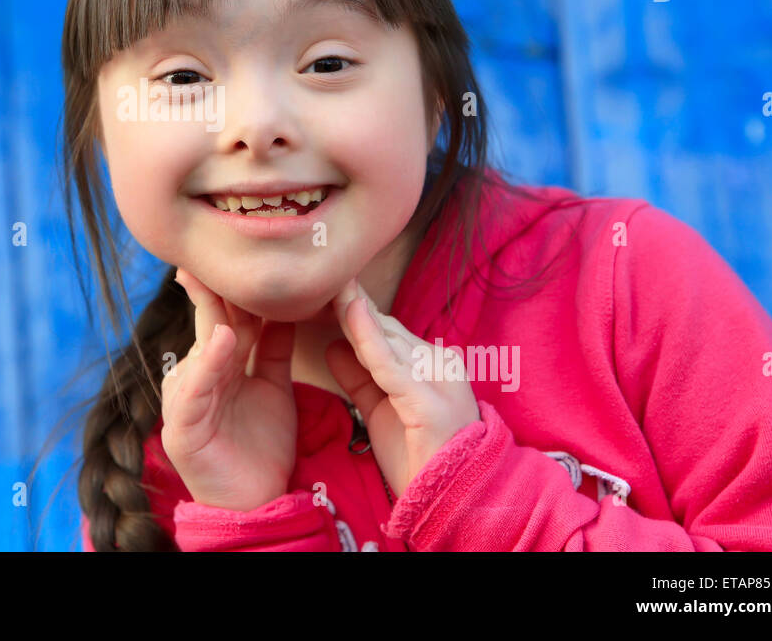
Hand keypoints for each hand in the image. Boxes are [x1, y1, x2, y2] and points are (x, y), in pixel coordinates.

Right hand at [160, 267, 297, 512]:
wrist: (257, 502)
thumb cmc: (262, 447)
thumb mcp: (274, 387)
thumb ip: (272, 348)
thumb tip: (283, 307)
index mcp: (219, 364)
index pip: (226, 315)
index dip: (234, 286)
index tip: (243, 248)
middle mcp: (198, 375)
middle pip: (211, 323)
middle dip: (217, 287)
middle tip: (225, 246)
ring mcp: (186, 400)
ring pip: (202, 349)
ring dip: (215, 318)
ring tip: (225, 285)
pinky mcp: (182, 427)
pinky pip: (194, 391)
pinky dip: (208, 364)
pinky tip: (221, 340)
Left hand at [325, 279, 480, 499]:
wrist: (451, 502)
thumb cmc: (419, 459)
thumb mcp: (380, 409)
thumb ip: (360, 377)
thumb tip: (333, 345)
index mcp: (432, 363)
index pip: (386, 329)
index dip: (354, 310)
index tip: (325, 284)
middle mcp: (439, 362)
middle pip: (384, 328)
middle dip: (350, 303)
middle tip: (320, 270)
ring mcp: (437, 378)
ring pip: (385, 338)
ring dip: (353, 311)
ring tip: (327, 282)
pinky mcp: (427, 398)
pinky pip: (388, 362)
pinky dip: (367, 336)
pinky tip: (350, 311)